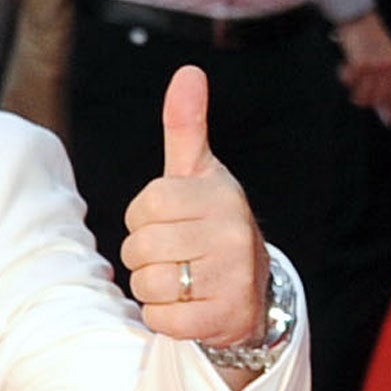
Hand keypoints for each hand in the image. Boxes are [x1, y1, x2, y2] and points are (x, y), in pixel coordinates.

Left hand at [120, 66, 268, 351]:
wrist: (251, 290)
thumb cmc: (209, 222)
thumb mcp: (197, 173)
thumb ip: (185, 125)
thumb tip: (188, 71)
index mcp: (219, 195)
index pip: (144, 206)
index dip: (143, 218)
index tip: (167, 222)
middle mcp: (232, 233)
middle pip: (140, 247)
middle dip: (144, 255)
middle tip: (174, 254)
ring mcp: (231, 277)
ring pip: (146, 284)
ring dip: (152, 286)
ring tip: (182, 278)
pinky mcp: (223, 318)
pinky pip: (160, 318)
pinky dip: (163, 316)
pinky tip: (188, 305)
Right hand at [334, 9, 390, 122]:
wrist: (358, 18)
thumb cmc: (369, 35)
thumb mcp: (383, 54)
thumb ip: (384, 74)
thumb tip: (380, 96)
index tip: (389, 121)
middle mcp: (388, 67)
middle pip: (379, 98)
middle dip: (367, 101)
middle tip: (358, 95)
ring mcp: (374, 67)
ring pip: (364, 94)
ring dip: (355, 91)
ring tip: (351, 80)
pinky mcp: (359, 65)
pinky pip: (350, 82)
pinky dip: (344, 77)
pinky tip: (344, 68)